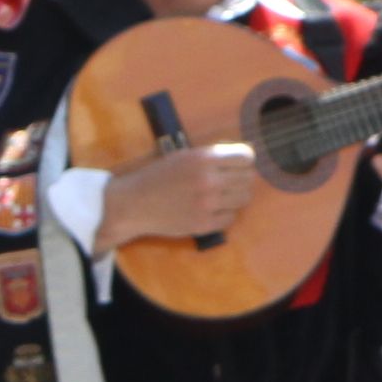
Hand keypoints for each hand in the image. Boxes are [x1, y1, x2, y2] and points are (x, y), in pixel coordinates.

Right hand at [96, 143, 258, 251]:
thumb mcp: (183, 156)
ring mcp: (208, 204)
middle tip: (227, 183)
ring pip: (243, 199)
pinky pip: (230, 218)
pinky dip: (223, 215)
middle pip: (248, 179)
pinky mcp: (204, 224)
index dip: (244, 161)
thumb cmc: (158, 177)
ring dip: (234, 197)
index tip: (236, 166)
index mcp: (203, 158)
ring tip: (220, 197)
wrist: (133, 204)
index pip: (246, 157)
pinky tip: (210, 210)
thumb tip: (246, 158)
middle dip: (240, 179)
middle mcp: (209, 180)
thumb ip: (212, 157)